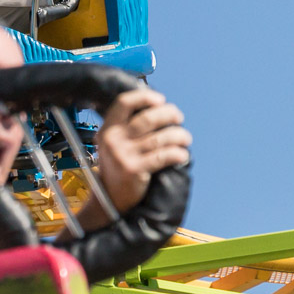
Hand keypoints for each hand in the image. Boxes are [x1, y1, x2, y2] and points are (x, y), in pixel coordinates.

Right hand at [95, 88, 191, 213]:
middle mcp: (113, 139)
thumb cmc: (119, 166)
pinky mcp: (134, 170)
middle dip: (169, 114)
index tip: (160, 100)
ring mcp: (123, 155)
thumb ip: (129, 127)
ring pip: (160, 137)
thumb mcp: (114, 143)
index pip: (124, 102)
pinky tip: (182, 155)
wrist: (110, 197)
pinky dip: (178, 154)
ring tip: (185, 138)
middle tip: (178, 118)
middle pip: (147, 118)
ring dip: (179, 135)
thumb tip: (160, 109)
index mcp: (107, 129)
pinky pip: (163, 156)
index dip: (144, 97)